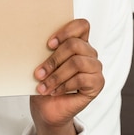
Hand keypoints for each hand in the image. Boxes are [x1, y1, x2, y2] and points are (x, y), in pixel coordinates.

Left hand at [29, 19, 103, 134]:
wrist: (48, 108)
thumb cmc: (44, 82)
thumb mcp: (41, 63)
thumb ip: (46, 51)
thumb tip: (36, 41)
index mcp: (78, 42)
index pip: (82, 25)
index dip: (66, 31)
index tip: (49, 44)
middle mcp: (89, 53)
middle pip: (75, 44)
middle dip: (53, 59)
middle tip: (38, 73)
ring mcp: (95, 68)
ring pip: (77, 62)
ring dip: (56, 75)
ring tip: (44, 86)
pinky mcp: (97, 83)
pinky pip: (81, 79)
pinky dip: (64, 86)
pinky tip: (55, 91)